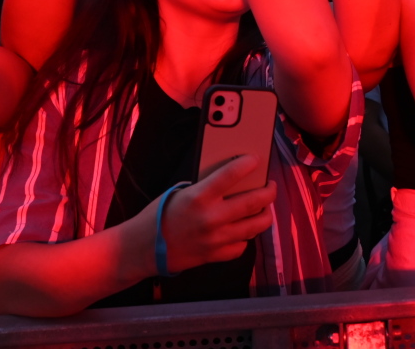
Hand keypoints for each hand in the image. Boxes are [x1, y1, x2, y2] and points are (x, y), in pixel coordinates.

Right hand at [157, 155, 275, 274]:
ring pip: (256, 226)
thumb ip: (207, 187)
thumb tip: (233, 180)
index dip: (248, 164)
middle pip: (254, 202)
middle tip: (270, 185)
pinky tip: (242, 229)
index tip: (257, 159)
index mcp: (200, 197)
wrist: (143, 248)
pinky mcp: (216, 255)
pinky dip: (245, 237)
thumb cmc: (161, 215)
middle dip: (269, 191)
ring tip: (264, 207)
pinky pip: (242, 246)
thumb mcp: (182, 192)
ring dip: (265, 214)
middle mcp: (212, 218)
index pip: (231, 175)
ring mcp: (216, 239)